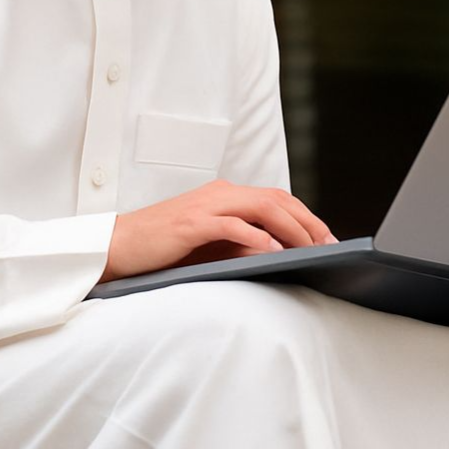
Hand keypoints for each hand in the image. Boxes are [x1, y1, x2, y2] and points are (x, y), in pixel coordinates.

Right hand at [100, 179, 336, 282]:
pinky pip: (231, 225)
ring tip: (310, 248)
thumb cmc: (163, 248)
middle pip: (276, 200)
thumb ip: (240, 243)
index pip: (276, 199)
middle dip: (308, 222)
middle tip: (330, 246)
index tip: (327, 239)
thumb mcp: (209, 244)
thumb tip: (278, 255)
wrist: (119, 245)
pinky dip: (255, 236)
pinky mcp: (191, 223)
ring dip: (291, 228)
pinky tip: (272, 249)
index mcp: (225, 195)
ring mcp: (205, 206)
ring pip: (261, 207)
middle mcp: (220, 194)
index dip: (306, 217)